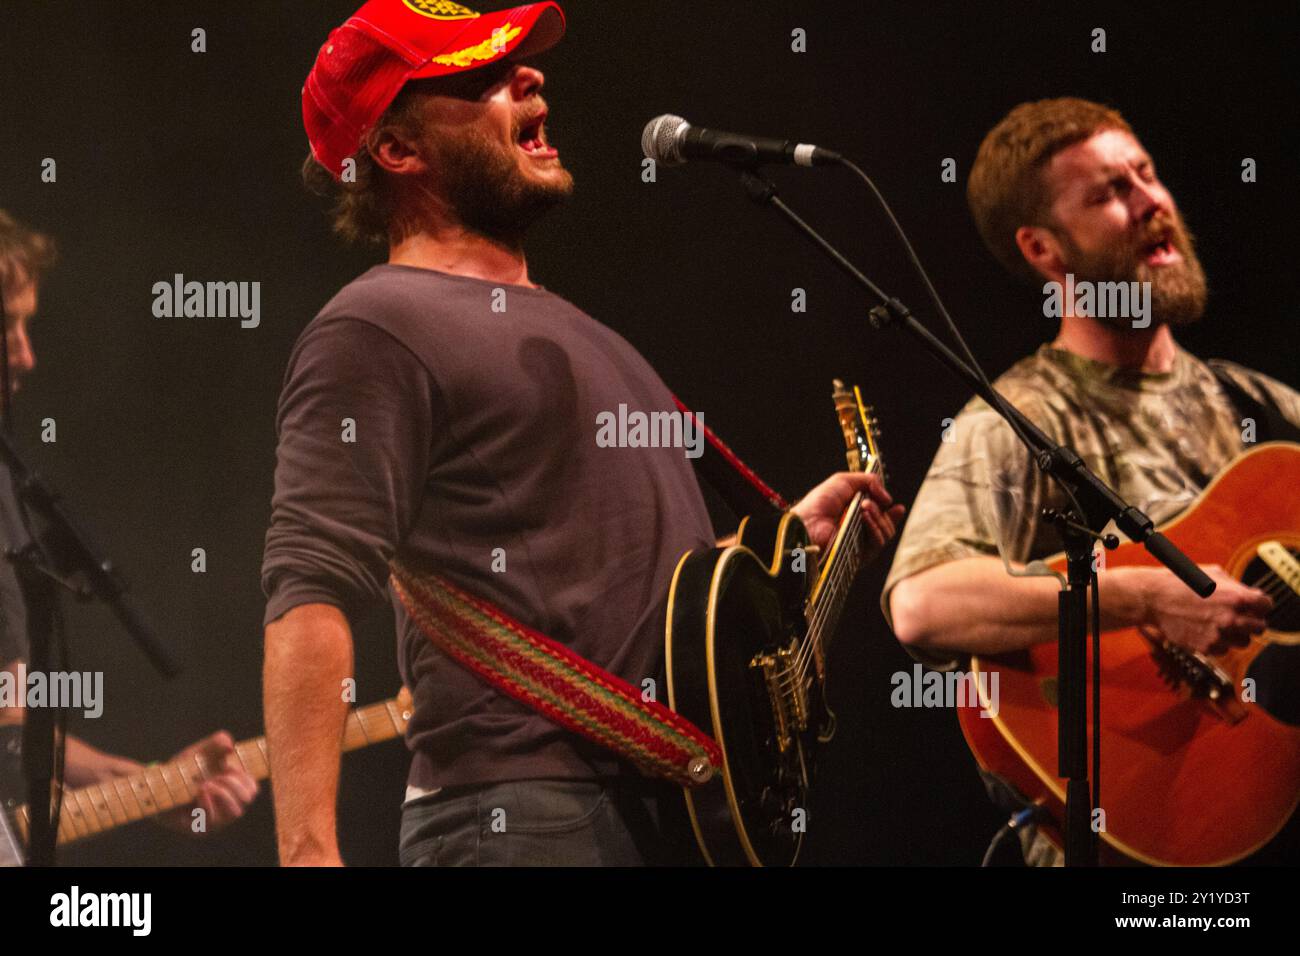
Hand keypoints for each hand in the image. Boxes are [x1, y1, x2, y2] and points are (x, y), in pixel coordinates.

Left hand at [157, 731, 259, 835]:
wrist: (155, 786)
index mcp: (231, 791)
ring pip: (236, 812)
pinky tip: (200, 791)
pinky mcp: (199, 830)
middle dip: (234, 783)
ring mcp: (214, 821)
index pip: (253, 790)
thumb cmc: (181, 770)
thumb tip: (230, 746)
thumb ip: (216, 742)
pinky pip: (214, 820)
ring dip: (223, 793)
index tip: (227, 766)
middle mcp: (226, 808)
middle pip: (247, 799)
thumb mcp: (200, 751)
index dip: (245, 776)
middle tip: (217, 775)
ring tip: (205, 784)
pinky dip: (210, 802)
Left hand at [791, 471, 904, 557]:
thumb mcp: (845, 482)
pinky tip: (865, 517)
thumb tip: (888, 499)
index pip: (882, 516)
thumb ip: (869, 482)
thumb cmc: (820, 502)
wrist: (807, 522)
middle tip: (866, 503)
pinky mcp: (860, 555)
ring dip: (879, 517)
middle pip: (887, 524)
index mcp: (856, 515)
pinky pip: (878, 543)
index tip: (897, 507)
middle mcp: (860, 530)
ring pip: (886, 532)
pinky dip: (875, 527)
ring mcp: (861, 543)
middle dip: (882, 511)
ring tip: (864, 507)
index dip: (892, 513)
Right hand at [1142, 564, 1271, 656]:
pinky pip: (1223, 651)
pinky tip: (1205, 631)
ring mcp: (1220, 634)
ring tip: (1219, 625)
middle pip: (1260, 627)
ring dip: (1235, 635)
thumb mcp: (1213, 574)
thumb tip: (1251, 596)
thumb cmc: (1180, 582)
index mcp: (1238, 597)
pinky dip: (1217, 643)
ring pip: (1243, 642)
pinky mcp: (1206, 647)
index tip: (1252, 606)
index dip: (1259, 605)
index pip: (1267, 605)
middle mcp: (1232, 617)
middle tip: (1238, 618)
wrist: (1153, 598)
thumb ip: (1236, 587)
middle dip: (1251, 622)